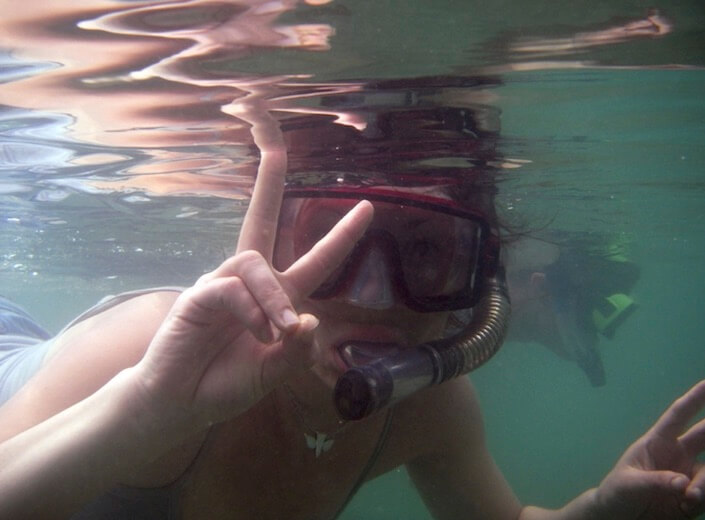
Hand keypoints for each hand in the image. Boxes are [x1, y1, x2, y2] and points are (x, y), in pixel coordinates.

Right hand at [129, 107, 372, 426]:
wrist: (181, 404)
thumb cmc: (226, 384)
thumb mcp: (273, 372)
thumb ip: (295, 351)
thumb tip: (309, 320)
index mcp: (276, 297)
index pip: (314, 258)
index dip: (341, 235)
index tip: (368, 208)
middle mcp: (250, 282)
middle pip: (262, 218)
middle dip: (269, 180)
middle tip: (272, 139)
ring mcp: (221, 284)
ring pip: (254, 262)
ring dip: (273, 298)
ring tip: (275, 333)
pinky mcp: (199, 295)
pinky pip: (232, 288)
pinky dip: (250, 311)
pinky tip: (255, 335)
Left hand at [595, 380, 704, 518]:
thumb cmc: (617, 494)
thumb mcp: (629, 485)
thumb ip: (655, 482)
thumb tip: (683, 483)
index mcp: (657, 443)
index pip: (679, 415)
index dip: (695, 398)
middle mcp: (677, 456)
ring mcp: (688, 477)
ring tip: (689, 498)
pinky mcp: (693, 499)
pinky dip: (702, 501)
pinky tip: (686, 507)